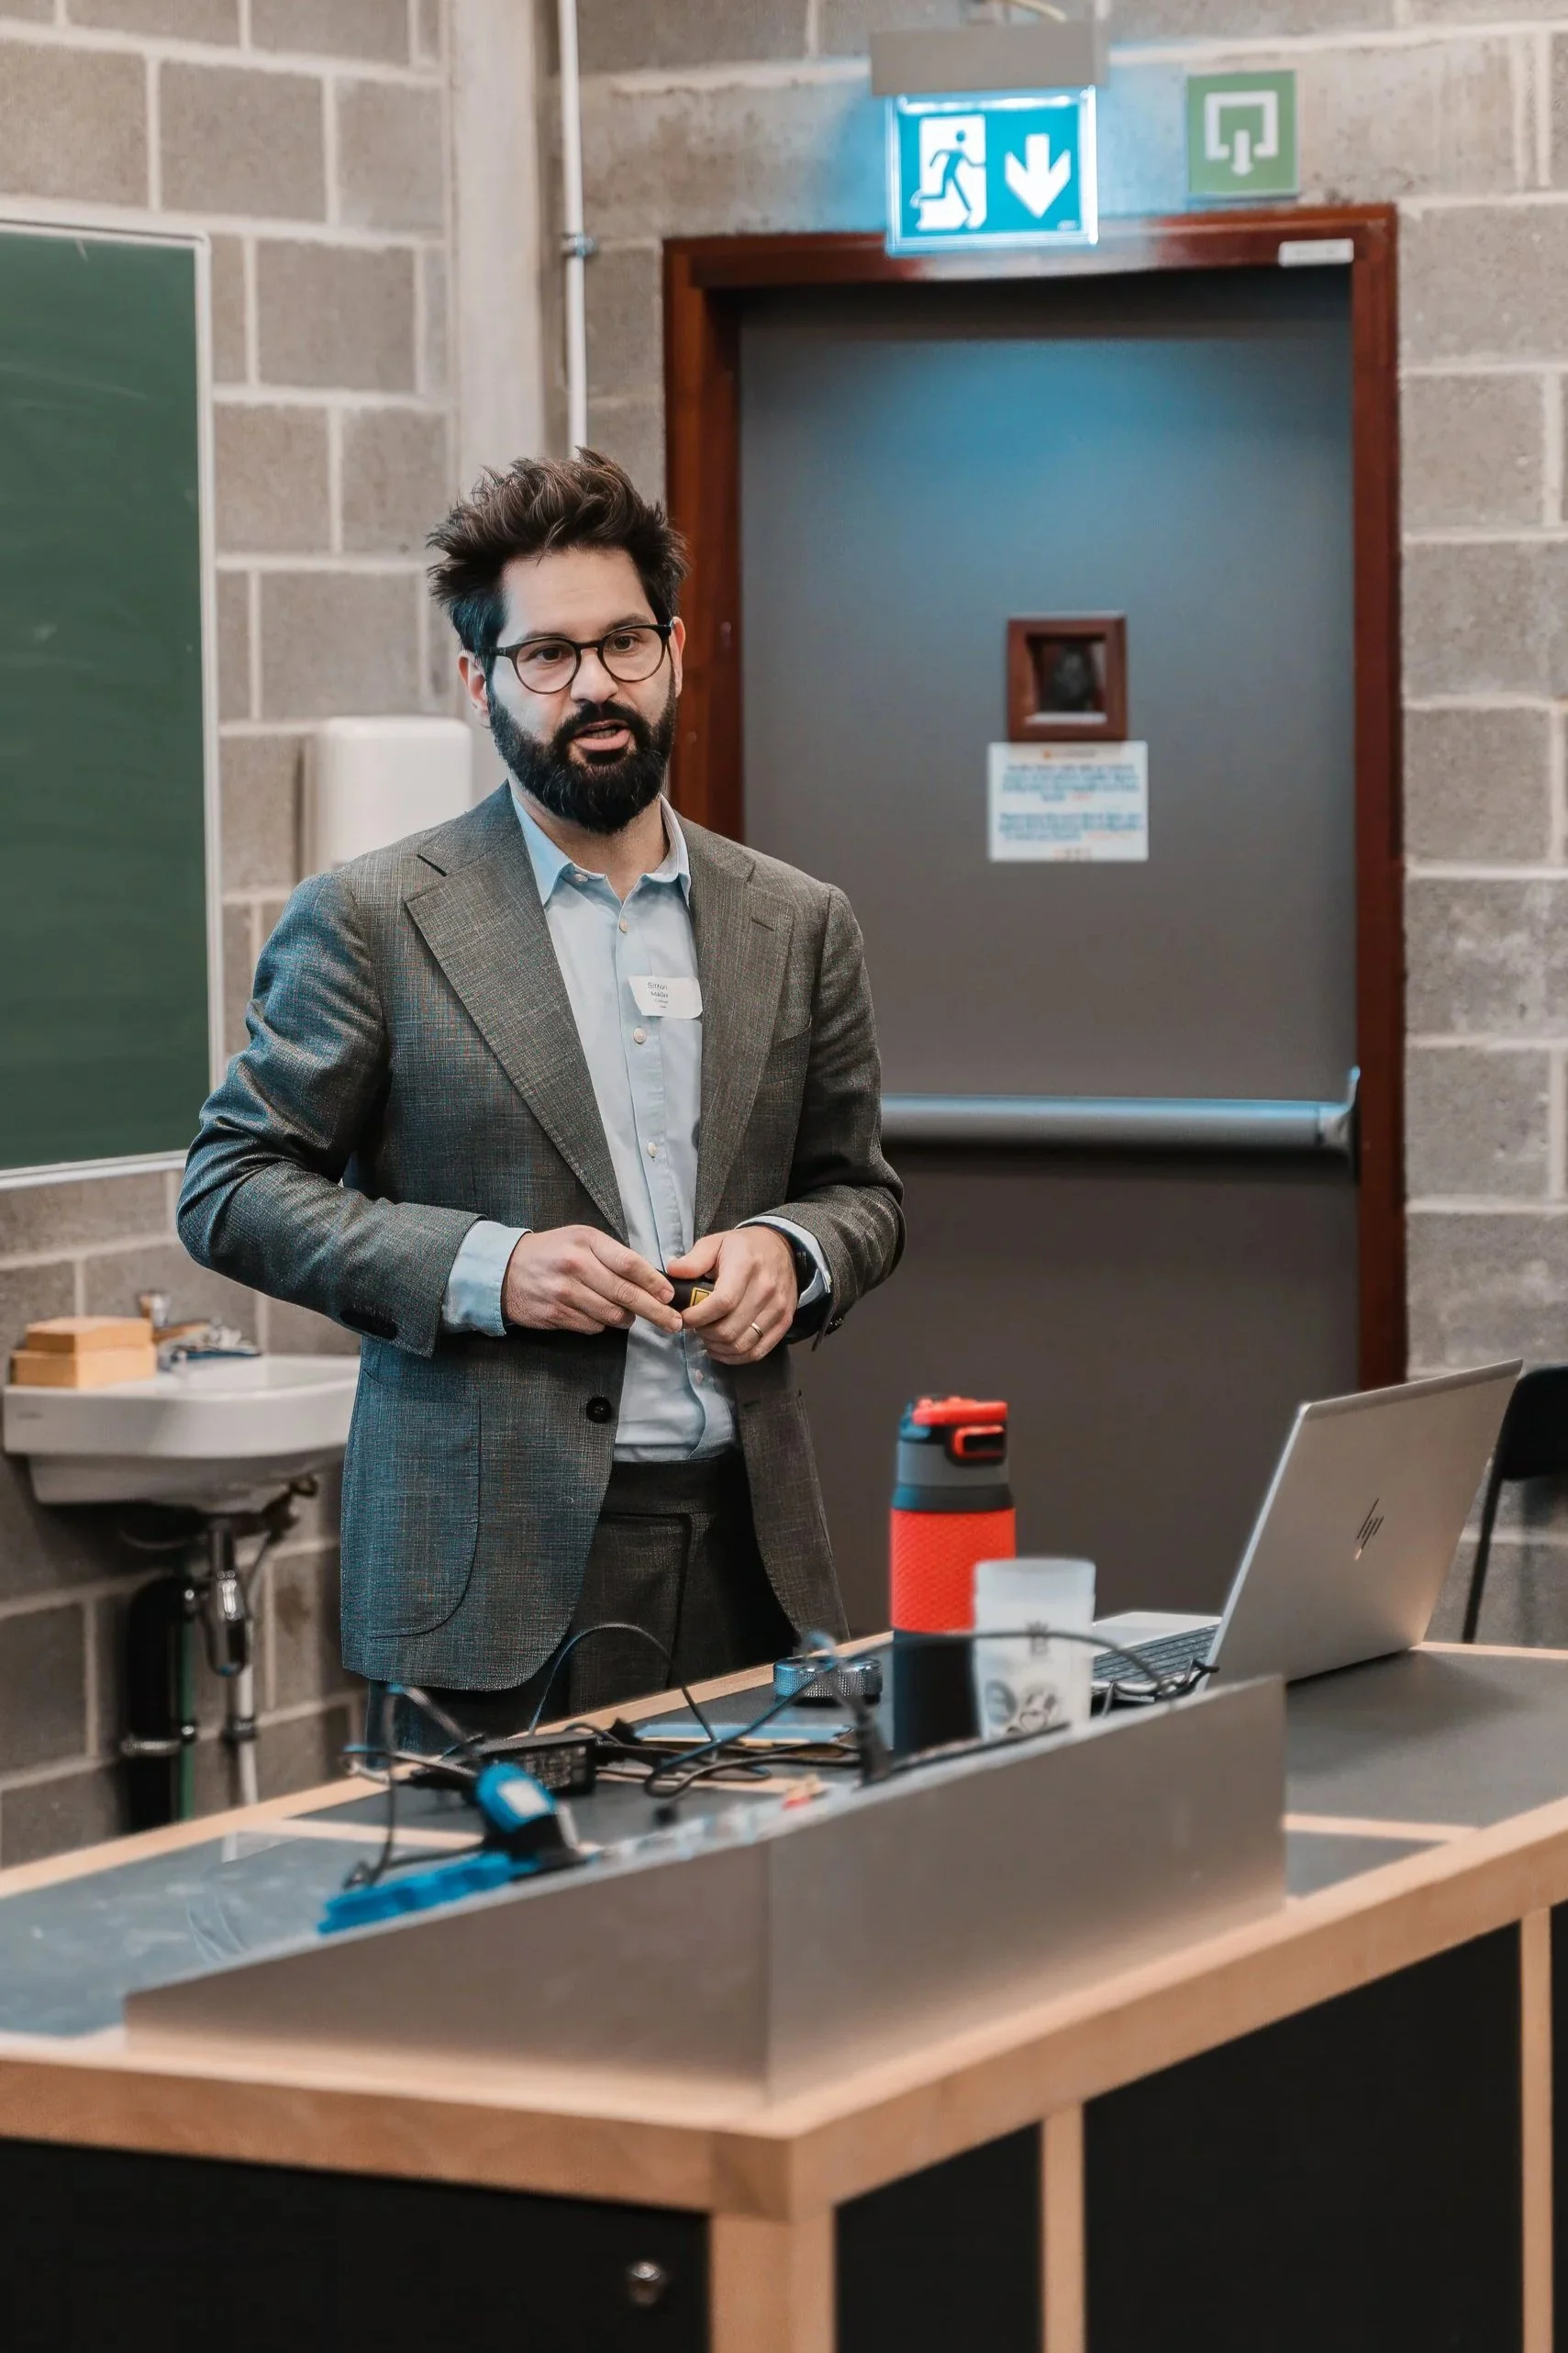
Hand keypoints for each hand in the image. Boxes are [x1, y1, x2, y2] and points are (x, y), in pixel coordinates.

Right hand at [502, 1227, 680, 1336]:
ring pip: (612, 1314)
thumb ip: (612, 1255)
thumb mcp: (580, 1240)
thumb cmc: (551, 1252)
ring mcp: (564, 1292)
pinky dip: (601, 1324)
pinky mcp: (556, 1314)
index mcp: (586, 1241)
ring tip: (629, 1316)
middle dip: (655, 1311)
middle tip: (673, 1322)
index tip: (669, 1295)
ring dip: (627, 1319)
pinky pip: (592, 1326)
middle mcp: (576, 1265)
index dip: (654, 1282)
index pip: (629, 1263)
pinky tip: (596, 1315)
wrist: (505, 1269)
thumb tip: (650, 1278)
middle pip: (626, 1293)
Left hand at [669, 1227, 796, 1364]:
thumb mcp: (715, 1243)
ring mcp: (778, 1308)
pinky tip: (721, 1348)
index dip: (698, 1317)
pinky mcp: (785, 1322)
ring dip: (717, 1347)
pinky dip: (735, 1356)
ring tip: (706, 1336)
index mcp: (746, 1266)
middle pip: (729, 1329)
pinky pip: (757, 1352)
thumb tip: (672, 1271)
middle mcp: (766, 1289)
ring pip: (742, 1344)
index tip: (683, 1318)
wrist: (783, 1248)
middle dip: (704, 1333)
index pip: (722, 1302)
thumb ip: (694, 1260)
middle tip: (694, 1326)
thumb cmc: (744, 1248)